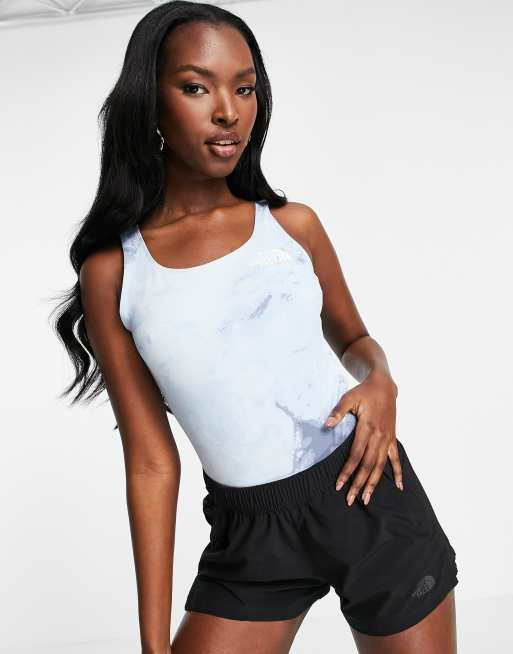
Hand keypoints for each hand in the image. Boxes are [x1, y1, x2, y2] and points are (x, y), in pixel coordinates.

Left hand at [324, 371, 402, 505]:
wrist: (385, 385)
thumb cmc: (364, 391)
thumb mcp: (349, 397)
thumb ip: (338, 411)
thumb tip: (326, 424)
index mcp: (367, 427)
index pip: (356, 455)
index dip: (347, 471)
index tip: (339, 485)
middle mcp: (379, 436)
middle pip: (368, 465)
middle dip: (358, 483)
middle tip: (350, 500)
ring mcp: (388, 438)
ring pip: (381, 465)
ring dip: (374, 483)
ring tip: (367, 499)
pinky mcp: (392, 438)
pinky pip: (396, 458)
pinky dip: (398, 472)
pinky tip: (399, 486)